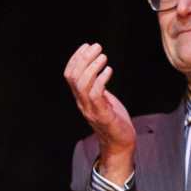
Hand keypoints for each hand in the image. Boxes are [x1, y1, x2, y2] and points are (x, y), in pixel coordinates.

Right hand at [64, 43, 135, 182]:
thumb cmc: (115, 121)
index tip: (86, 46)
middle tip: (96, 46)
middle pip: (73, 77)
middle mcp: (82, 103)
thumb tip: (99, 70)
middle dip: (83, 59)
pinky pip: (95, 95)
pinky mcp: (102, 115)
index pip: (70, 75)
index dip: (75, 59)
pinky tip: (109, 71)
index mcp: (81, 98)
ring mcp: (90, 110)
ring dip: (92, 67)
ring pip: (82, 85)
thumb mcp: (104, 100)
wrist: (121, 144)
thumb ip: (98, 87)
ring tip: (103, 56)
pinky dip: (101, 80)